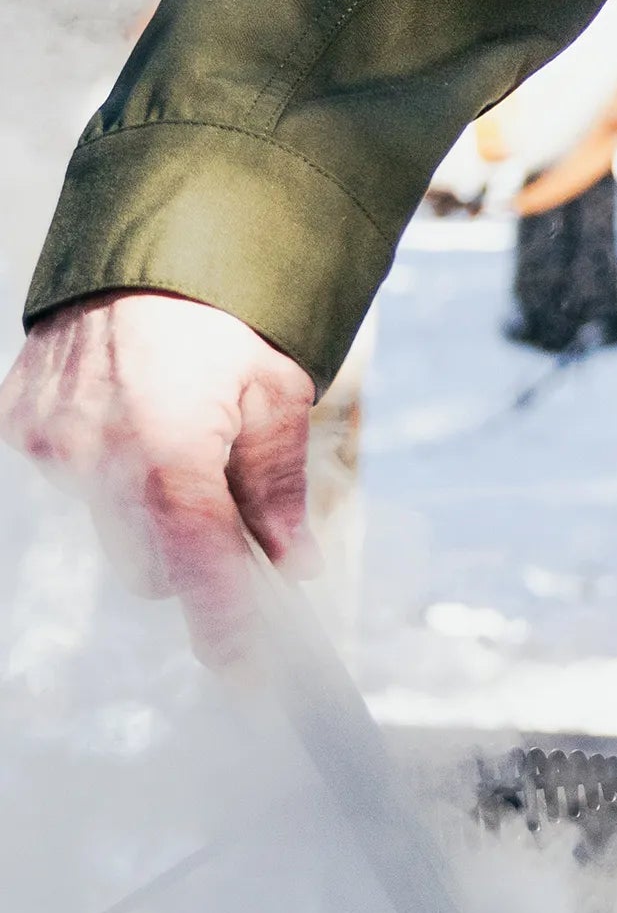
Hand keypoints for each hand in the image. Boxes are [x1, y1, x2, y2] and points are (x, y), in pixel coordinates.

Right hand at [0, 290, 316, 665]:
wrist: (148, 238)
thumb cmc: (225, 312)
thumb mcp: (275, 391)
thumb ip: (277, 486)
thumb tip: (293, 564)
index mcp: (170, 452)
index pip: (198, 569)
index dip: (225, 626)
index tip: (249, 673)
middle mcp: (97, 458)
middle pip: (149, 564)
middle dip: (191, 552)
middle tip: (227, 512)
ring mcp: (49, 445)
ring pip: (105, 527)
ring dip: (144, 506)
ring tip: (177, 433)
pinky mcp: (19, 426)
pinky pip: (68, 480)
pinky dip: (104, 466)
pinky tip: (131, 413)